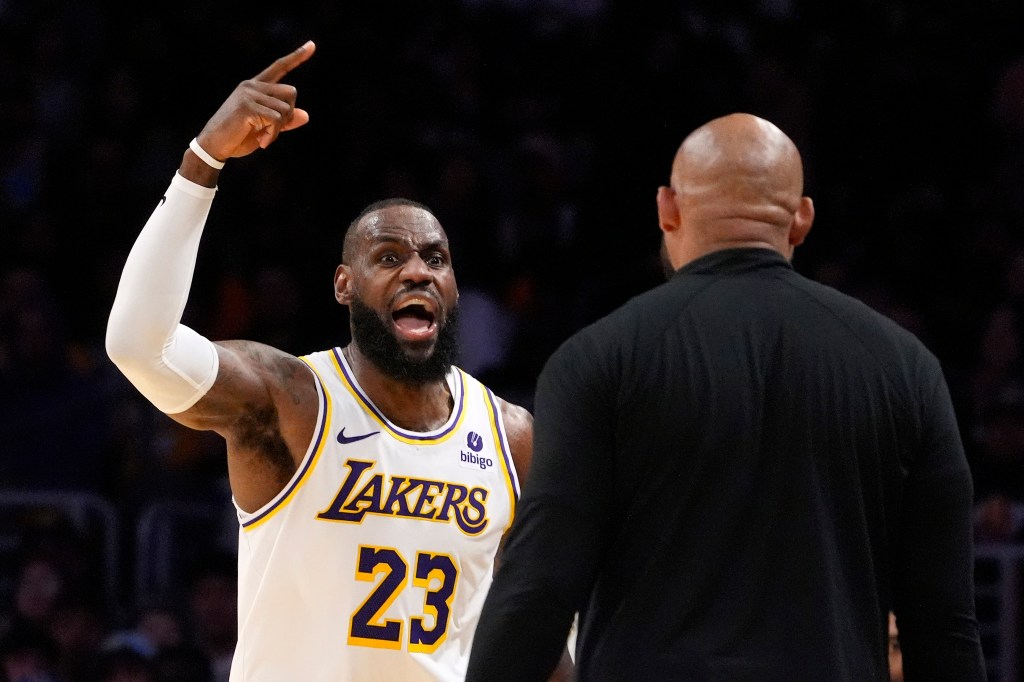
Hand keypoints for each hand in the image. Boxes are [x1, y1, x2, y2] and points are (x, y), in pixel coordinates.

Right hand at [195, 40, 315, 160]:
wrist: (214, 145)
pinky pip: (276, 120)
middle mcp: (252, 86)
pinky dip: (273, 135)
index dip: (297, 57)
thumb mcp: (265, 128)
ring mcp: (249, 94)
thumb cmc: (238, 136)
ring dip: (279, 129)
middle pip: (291, 92)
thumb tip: (306, 115)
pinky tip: (262, 141)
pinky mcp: (247, 106)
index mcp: (255, 86)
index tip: (312, 45)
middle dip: (289, 114)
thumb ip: (284, 121)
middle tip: (273, 129)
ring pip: (285, 109)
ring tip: (263, 137)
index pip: (279, 67)